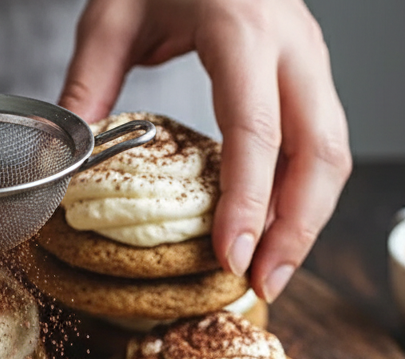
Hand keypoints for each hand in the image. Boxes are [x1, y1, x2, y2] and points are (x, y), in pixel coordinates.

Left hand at [59, 0, 350, 301]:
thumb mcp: (112, 12)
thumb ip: (89, 85)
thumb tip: (70, 161)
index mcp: (242, 28)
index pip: (258, 131)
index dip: (249, 203)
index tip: (231, 257)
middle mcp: (291, 44)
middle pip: (320, 152)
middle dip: (298, 229)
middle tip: (263, 285)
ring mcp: (310, 56)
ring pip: (334, 151)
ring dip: (309, 219)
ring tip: (271, 271)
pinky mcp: (311, 69)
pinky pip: (323, 141)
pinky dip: (305, 192)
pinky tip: (275, 229)